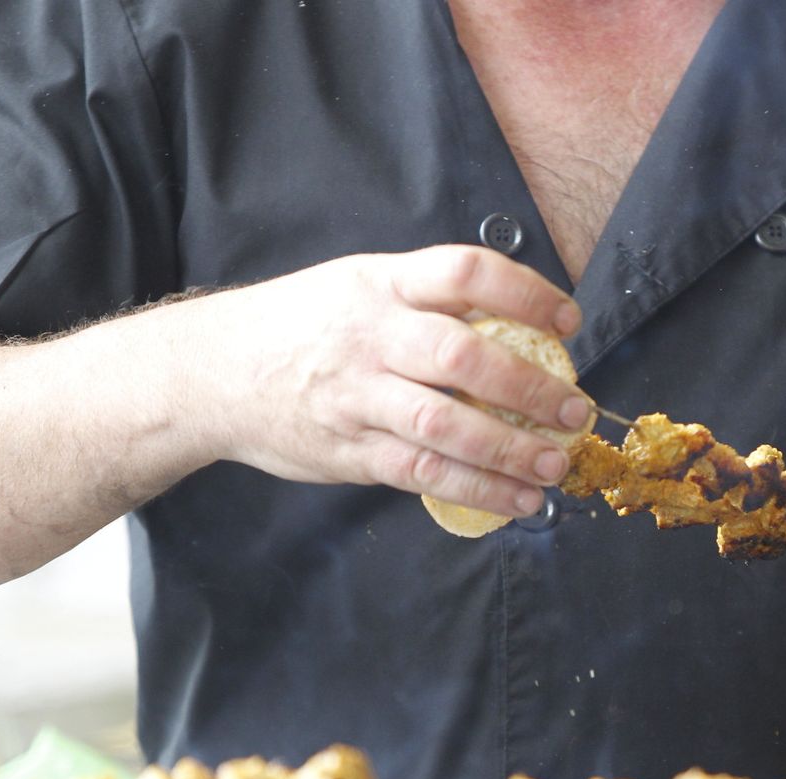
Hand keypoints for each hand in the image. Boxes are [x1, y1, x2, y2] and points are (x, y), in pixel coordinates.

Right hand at [139, 245, 589, 516]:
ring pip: (446, 427)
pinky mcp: (349, 451)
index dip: (526, 293)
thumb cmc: (302, 325)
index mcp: (381, 283)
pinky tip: (516, 500)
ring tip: (553, 465)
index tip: (569, 321)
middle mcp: (371, 336)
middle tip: (575, 412)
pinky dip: (477, 490)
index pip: (465, 272)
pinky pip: (422, 474)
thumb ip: (428, 298)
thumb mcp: (358, 283)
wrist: (210, 372)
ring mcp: (357, 397)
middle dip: (531, 388)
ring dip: (511, 451)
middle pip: (463, 358)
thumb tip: (520, 323)